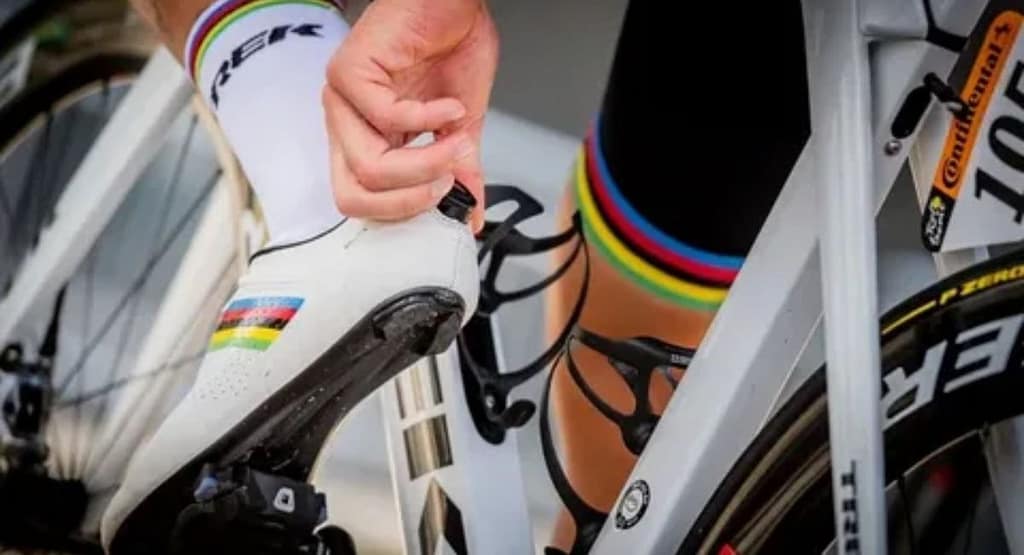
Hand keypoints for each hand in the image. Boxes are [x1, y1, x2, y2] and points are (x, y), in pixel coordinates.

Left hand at [323, 0, 497, 229]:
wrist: (455, 2)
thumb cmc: (450, 46)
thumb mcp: (462, 127)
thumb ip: (459, 172)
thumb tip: (471, 214)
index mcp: (369, 141)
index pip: (364, 202)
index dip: (406, 212)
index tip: (450, 203)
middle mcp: (348, 125)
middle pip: (353, 197)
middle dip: (410, 200)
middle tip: (448, 181)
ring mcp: (342, 101)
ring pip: (369, 167)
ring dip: (426, 161)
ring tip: (457, 139)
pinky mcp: (348, 74)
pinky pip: (386, 120)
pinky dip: (430, 118)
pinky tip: (450, 106)